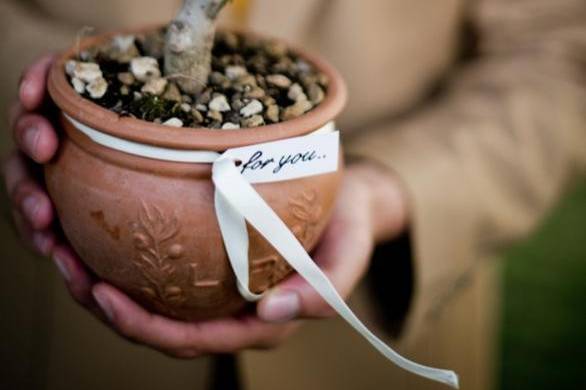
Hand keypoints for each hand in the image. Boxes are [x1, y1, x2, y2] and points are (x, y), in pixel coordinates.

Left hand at [3, 54, 408, 357]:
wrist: (350, 198)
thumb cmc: (349, 225)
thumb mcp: (349, 254)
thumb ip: (324, 291)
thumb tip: (271, 311)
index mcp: (262, 320)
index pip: (197, 339)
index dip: (147, 329)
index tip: (106, 295)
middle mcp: (234, 309)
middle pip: (162, 326)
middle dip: (109, 308)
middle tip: (67, 269)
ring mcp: (221, 285)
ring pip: (155, 300)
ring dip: (106, 284)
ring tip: (67, 252)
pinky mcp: (212, 257)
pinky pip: (164, 268)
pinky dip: (128, 256)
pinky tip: (102, 230)